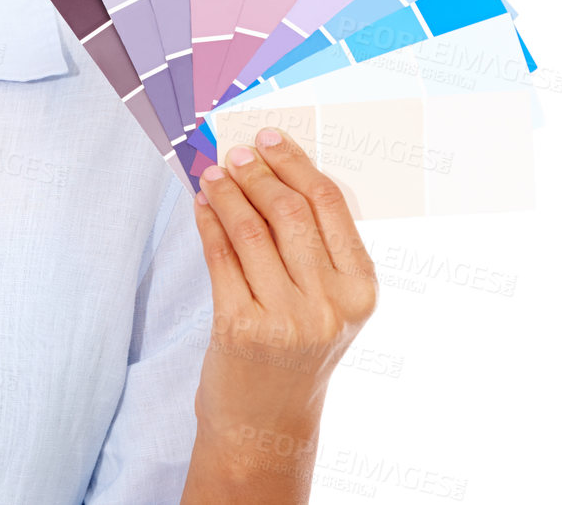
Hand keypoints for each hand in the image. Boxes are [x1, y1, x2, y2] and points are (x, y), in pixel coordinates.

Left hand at [187, 127, 377, 487]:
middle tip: (235, 152)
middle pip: (289, 212)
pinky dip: (208, 223)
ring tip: (212, 174)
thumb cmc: (294, 351)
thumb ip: (314, 246)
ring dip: (227, 193)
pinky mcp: (241, 329)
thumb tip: (274, 169)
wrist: (266, 422)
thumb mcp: (325, 304)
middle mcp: (330, 306)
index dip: (296, 164)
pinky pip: (221, 257)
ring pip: (251, 231)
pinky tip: (201, 205)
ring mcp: (286, 320)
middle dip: (257, 173)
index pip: (330, 205)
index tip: (270, 139)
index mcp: (360, 290)